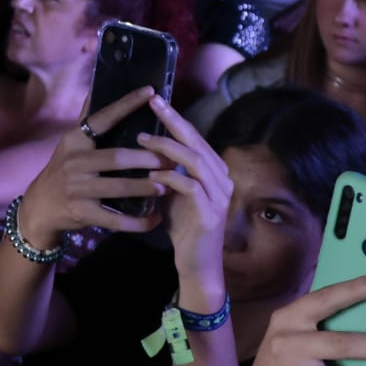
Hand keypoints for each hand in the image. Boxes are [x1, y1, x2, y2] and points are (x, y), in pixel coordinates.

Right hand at [16, 88, 165, 245]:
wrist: (40, 207)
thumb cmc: (62, 171)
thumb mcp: (69, 144)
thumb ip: (86, 120)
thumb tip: (97, 88)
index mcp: (74, 141)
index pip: (103, 118)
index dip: (125, 105)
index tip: (150, 93)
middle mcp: (74, 162)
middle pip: (117, 157)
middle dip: (147, 158)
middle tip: (172, 158)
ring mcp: (77, 189)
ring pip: (119, 188)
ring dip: (146, 187)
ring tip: (169, 186)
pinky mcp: (82, 213)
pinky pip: (115, 219)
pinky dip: (138, 221)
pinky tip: (156, 218)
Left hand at [137, 94, 232, 289]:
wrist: (196, 265)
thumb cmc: (184, 227)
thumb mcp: (174, 192)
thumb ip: (169, 170)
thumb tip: (148, 146)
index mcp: (214, 172)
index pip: (195, 137)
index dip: (176, 118)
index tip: (155, 100)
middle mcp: (222, 180)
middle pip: (197, 142)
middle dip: (174, 121)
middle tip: (153, 103)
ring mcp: (219, 197)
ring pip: (195, 161)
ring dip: (167, 148)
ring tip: (143, 140)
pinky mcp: (210, 214)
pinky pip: (190, 187)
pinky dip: (170, 177)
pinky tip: (152, 175)